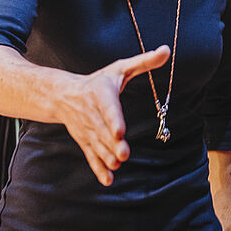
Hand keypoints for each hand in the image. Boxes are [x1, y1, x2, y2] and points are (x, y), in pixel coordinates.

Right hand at [55, 45, 170, 185]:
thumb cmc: (98, 81)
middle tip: (124, 154)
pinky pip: (91, 156)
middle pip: (103, 131)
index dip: (114, 120)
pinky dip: (98, 168)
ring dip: (107, 156)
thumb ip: (144, 62)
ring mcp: (88, 130)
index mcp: (101, 94)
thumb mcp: (120, 68)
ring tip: (118, 164)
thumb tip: (166, 50)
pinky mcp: (85, 141)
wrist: (63, 95)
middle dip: (113, 144)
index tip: (119, 131)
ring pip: (98, 145)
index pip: (108, 108)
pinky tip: (108, 180)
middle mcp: (92, 113)